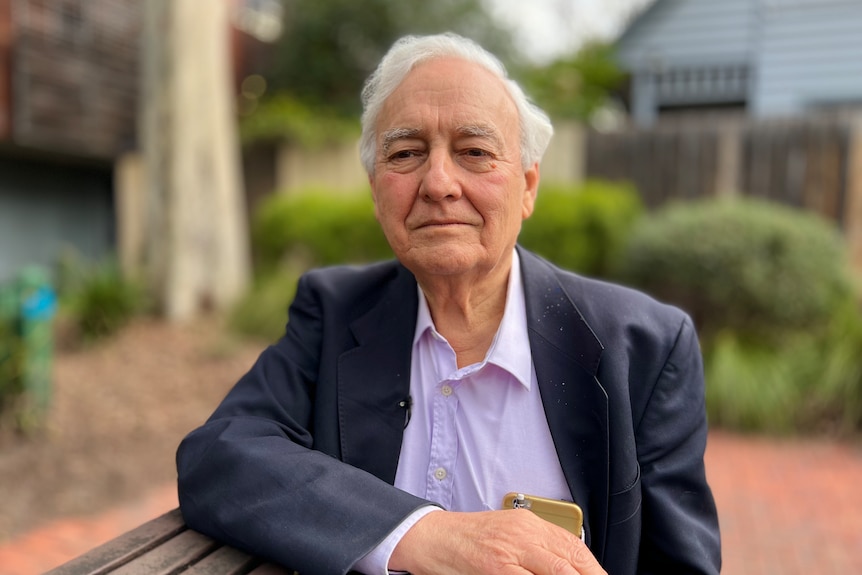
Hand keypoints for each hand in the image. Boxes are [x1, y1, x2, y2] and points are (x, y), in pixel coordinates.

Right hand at [389, 508, 606, 574]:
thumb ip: (535, 547)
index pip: (574, 547)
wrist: (432, 538)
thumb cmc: (467, 539)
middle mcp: (523, 533)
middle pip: (571, 562)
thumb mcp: (507, 534)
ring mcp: (511, 551)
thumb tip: (567, 567)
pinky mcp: (496, 568)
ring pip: (558, 573)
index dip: (593, 569)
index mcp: (529, 523)